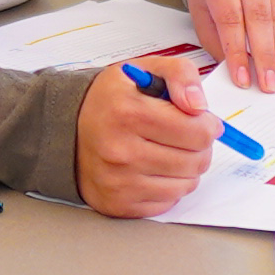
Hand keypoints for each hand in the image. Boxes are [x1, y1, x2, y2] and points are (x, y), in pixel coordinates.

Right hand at [78, 59, 221, 217]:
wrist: (66, 130)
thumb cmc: (111, 101)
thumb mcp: (144, 70)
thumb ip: (180, 74)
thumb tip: (199, 106)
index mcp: (128, 113)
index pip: (197, 131)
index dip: (208, 125)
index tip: (201, 120)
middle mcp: (120, 151)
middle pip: (196, 161)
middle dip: (200, 147)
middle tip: (186, 136)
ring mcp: (118, 182)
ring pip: (186, 185)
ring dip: (187, 168)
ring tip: (170, 151)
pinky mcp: (118, 204)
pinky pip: (167, 202)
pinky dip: (169, 187)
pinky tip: (154, 169)